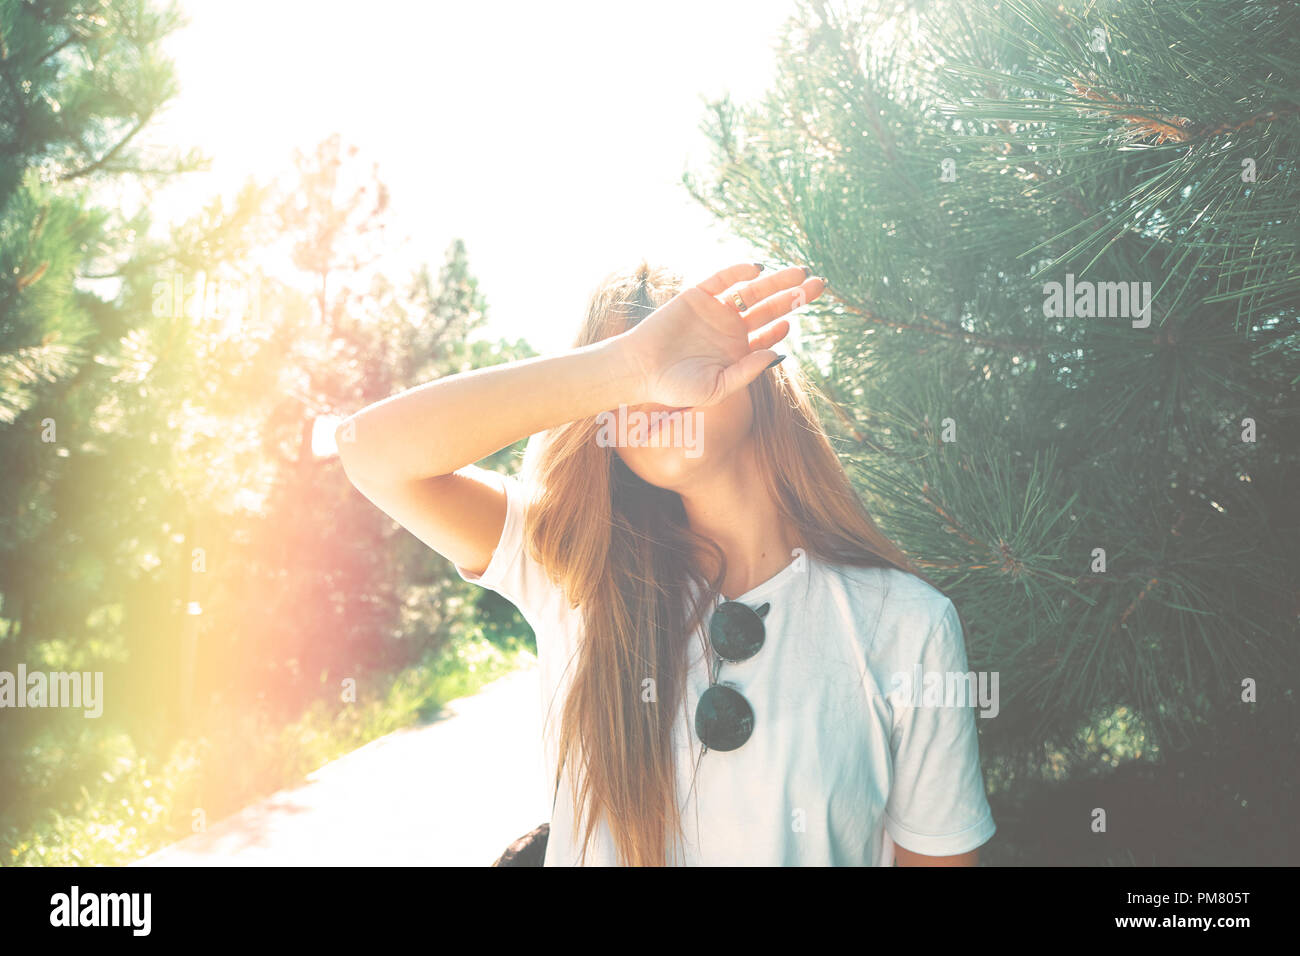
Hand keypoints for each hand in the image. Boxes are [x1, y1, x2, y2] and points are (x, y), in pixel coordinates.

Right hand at [620, 263, 825, 408]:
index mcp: (735, 351)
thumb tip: (780, 354)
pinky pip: (723, 279)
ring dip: (777, 281)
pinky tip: (758, 269)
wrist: (639, 371)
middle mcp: (729, 328)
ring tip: (800, 273)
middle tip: (819, 285)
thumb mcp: (717, 387)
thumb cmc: (675, 387)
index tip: (793, 320)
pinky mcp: (697, 295)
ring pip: (752, 291)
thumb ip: (748, 372)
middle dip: (794, 296)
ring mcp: (714, 310)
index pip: (767, 335)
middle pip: (769, 308)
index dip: (782, 326)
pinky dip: (739, 272)